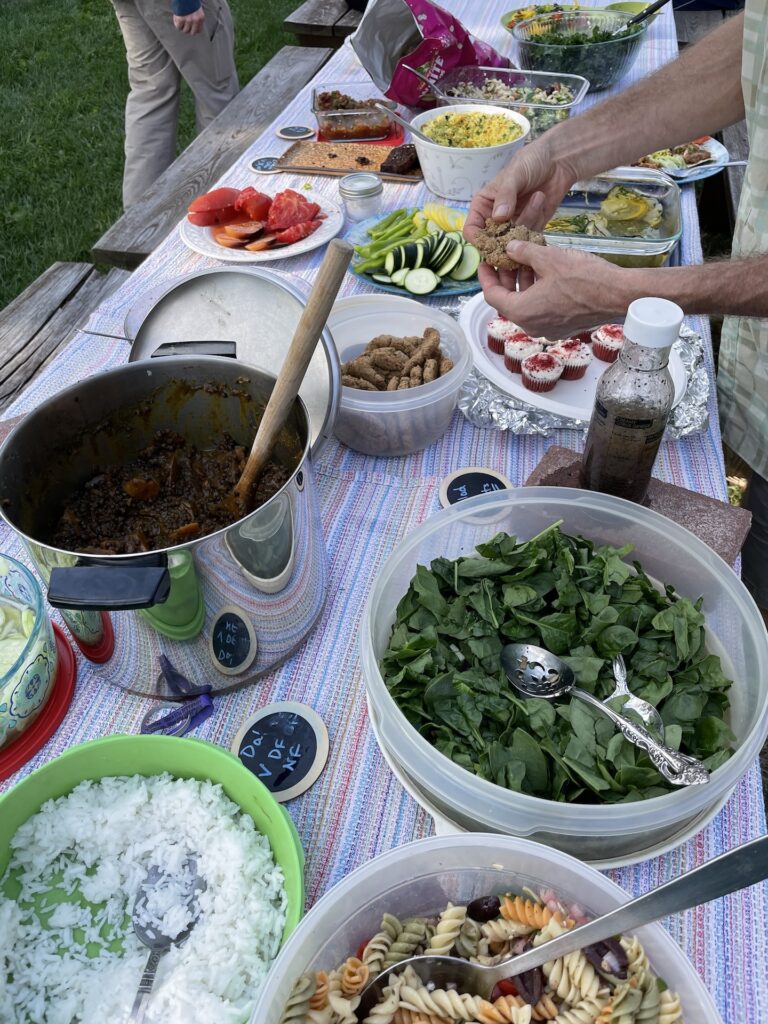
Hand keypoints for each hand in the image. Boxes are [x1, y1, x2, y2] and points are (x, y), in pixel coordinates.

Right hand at [173, 7, 204, 33]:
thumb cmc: (190, 1)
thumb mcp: (197, 9)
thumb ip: (196, 17)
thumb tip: (193, 25)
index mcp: (201, 18)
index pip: (199, 30)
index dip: (194, 30)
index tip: (191, 28)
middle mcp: (196, 20)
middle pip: (192, 33)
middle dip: (188, 30)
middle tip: (184, 26)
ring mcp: (188, 20)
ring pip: (185, 30)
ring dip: (182, 27)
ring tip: (179, 21)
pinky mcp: (181, 19)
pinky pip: (178, 26)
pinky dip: (176, 23)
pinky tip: (176, 19)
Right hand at [463, 133, 578, 244]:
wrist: (557, 160)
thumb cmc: (530, 161)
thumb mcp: (515, 174)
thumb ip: (506, 195)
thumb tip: (498, 217)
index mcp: (483, 205)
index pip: (472, 229)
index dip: (478, 239)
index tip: (490, 241)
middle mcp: (495, 219)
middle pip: (492, 243)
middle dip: (504, 239)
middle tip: (518, 226)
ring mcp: (514, 225)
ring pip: (513, 241)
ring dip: (527, 221)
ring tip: (537, 196)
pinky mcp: (531, 229)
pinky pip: (530, 239)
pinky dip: (536, 223)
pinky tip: (541, 200)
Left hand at [478, 242, 634, 338]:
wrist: (619, 295)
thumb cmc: (586, 278)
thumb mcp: (549, 258)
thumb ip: (524, 252)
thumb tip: (509, 248)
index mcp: (522, 312)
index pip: (492, 296)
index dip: (486, 276)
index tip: (484, 262)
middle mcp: (532, 325)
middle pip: (509, 300)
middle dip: (506, 276)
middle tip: (505, 256)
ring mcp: (547, 328)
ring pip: (526, 303)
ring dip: (524, 282)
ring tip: (526, 259)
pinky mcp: (562, 326)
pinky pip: (542, 308)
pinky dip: (538, 291)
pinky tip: (545, 271)